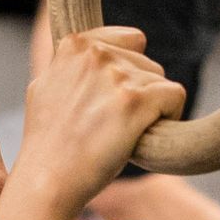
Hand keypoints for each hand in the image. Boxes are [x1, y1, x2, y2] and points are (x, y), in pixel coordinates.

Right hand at [16, 27, 184, 208]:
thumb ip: (69, 64)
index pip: (130, 39)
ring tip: (125, 131)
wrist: (48, 179)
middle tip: (115, 122)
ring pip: (160, 80)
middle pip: (146, 62)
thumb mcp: (45, 87)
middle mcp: (95, 53)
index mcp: (74, 45)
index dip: (129, 70)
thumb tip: (87, 50)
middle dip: (139, 90)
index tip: (115, 97)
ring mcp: (116, 75)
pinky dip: (170, 116)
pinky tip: (146, 134)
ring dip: (152, 106)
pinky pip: (175, 95)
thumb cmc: (48, 143)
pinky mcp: (136, 101)